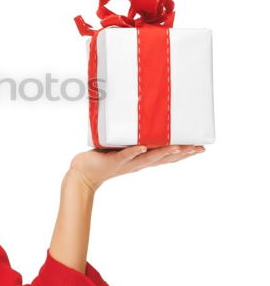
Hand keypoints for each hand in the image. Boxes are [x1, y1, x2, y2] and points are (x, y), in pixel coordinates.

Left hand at [69, 144, 205, 191]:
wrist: (84, 173)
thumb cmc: (103, 157)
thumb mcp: (122, 144)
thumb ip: (131, 134)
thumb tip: (139, 112)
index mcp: (143, 159)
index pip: (168, 157)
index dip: (185, 154)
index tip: (202, 147)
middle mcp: (138, 163)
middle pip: (164, 159)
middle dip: (182, 154)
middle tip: (199, 148)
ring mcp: (127, 163)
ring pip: (149, 158)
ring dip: (163, 153)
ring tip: (178, 147)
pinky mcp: (113, 160)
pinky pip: (125, 155)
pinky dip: (134, 152)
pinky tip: (142, 148)